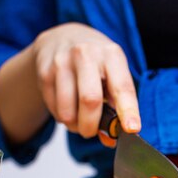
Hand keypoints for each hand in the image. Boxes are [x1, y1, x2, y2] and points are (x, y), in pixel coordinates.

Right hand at [32, 22, 139, 145]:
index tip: (131, 128)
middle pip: (90, 100)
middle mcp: (86, 54)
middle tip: (91, 132)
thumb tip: (110, 139)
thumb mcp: (113, 72)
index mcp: (111, 55)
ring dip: (74, 125)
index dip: (128, 110)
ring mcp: (62, 62)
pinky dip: (62, 117)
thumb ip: (116, 104)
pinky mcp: (45, 72)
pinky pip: (53, 109)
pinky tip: (67, 107)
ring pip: (67, 110)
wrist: (63, 37)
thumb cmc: (95, 61)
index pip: (121, 87)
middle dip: (91, 125)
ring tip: (79, 120)